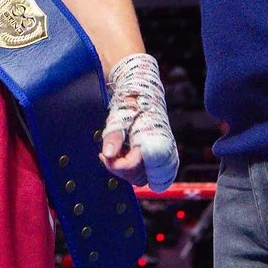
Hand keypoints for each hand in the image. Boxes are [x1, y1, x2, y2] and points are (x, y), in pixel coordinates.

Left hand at [100, 52, 179, 191]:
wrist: (142, 89)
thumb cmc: (132, 100)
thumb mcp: (119, 115)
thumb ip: (114, 135)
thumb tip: (107, 154)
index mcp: (155, 141)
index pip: (135, 167)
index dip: (117, 166)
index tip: (103, 155)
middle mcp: (163, 152)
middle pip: (138, 177)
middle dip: (119, 169)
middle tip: (104, 153)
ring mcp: (164, 156)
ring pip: (142, 178)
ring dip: (125, 170)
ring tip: (113, 152)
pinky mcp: (160, 157)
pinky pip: (146, 173)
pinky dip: (131, 168)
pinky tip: (121, 155)